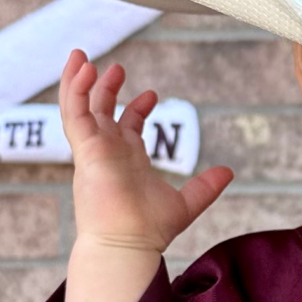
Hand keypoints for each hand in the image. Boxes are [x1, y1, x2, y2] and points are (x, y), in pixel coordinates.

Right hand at [55, 49, 233, 301]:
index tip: (152, 93)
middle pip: (101, 112)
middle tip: (117, 67)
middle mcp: (107, 153)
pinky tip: (83, 69)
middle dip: (106, 88)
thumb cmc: (148, 231)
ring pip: (78, 108)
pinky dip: (75, 90)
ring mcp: (93, 150)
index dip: (137, 107)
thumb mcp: (185, 203)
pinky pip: (74, 114)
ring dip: (79, 82)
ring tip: (81, 56)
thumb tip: (228, 173)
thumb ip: (205, 187)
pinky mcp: (84, 150)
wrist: (127, 245)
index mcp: (127, 161)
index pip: (127, 127)